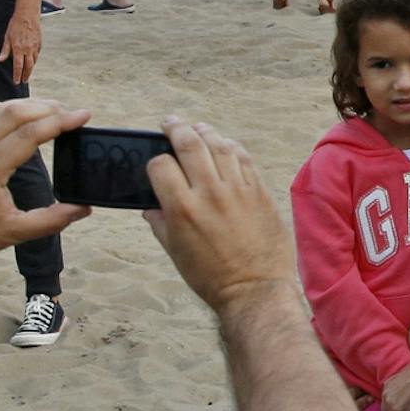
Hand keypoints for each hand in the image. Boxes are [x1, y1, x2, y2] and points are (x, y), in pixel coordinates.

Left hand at [0, 6, 41, 84]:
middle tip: (24, 81)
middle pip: (28, 66)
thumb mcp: (7, 37)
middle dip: (26, 75)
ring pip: (34, 61)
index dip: (17, 75)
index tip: (16, 81)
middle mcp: (28, 49)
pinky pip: (37, 54)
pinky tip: (32, 62)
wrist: (27, 15)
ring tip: (27, 73)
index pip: (18, 66)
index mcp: (18, 48)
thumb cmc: (15, 25)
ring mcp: (35, 47)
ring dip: (31, 69)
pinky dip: (34, 60)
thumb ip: (4, 50)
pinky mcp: (39, 43)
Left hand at [0, 99, 91, 271]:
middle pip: (14, 112)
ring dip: (24, 104)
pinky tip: (8, 112)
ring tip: (46, 110)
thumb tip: (83, 209)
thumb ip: (51, 220)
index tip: (84, 116)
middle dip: (47, 107)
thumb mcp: (12, 233)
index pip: (31, 133)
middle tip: (69, 113)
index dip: (61, 122)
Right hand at [145, 119, 298, 312]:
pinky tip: (225, 144)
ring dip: (205, 132)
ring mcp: (237, 189)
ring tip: (197, 127)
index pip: (161, 166)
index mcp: (182, 208)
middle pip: (190, 144)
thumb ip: (160, 224)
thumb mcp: (175, 253)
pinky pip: (244, 158)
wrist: (255, 288)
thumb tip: (151, 207)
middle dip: (176, 128)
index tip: (156, 163)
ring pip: (219, 145)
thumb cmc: (211, 277)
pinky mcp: (259, 191)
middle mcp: (209, 192)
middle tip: (170, 121)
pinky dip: (232, 147)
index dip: (155, 161)